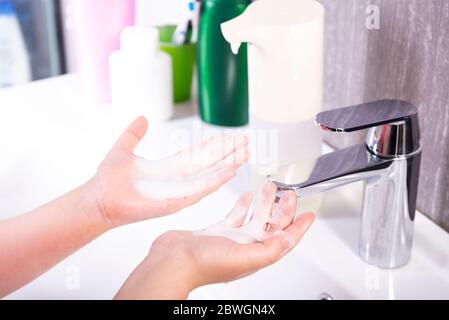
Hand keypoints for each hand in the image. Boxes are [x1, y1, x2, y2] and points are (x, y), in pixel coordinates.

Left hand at [89, 117, 247, 227]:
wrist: (98, 199)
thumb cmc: (108, 180)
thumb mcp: (124, 148)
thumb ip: (134, 134)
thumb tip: (142, 117)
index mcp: (168, 168)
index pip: (197, 155)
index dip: (213, 146)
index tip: (228, 137)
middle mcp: (177, 180)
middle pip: (209, 164)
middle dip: (227, 153)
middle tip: (246, 143)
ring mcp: (178, 192)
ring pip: (209, 176)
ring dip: (227, 166)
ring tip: (245, 155)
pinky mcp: (175, 202)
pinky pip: (200, 190)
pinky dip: (216, 181)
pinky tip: (230, 172)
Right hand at [115, 183, 314, 299]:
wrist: (173, 260)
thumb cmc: (204, 263)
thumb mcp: (244, 256)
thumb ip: (269, 248)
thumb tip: (289, 239)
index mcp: (256, 253)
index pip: (285, 239)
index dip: (299, 227)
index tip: (309, 214)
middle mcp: (246, 246)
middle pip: (272, 225)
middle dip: (282, 208)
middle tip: (289, 193)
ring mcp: (231, 238)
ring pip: (254, 217)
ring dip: (264, 203)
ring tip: (270, 187)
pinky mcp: (217, 230)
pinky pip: (235, 215)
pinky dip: (242, 205)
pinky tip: (246, 196)